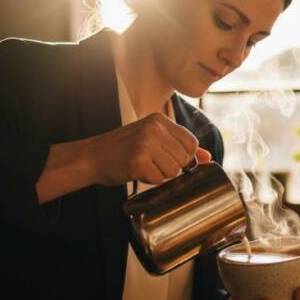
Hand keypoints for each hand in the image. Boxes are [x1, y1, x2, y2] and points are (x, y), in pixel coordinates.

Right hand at [89, 113, 210, 185]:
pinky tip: (135, 171)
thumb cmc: (123, 149)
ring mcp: (146, 143)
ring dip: (160, 174)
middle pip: (184, 159)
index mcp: (160, 120)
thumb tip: (208, 157)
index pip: (191, 143)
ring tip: (143, 166)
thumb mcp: (152, 140)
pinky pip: (158, 179)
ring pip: (174, 171)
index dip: (184, 157)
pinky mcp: (137, 160)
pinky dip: (148, 180)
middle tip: (151, 163)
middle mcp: (154, 128)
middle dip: (171, 167)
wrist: (91, 156)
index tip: (167, 158)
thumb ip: (179, 146)